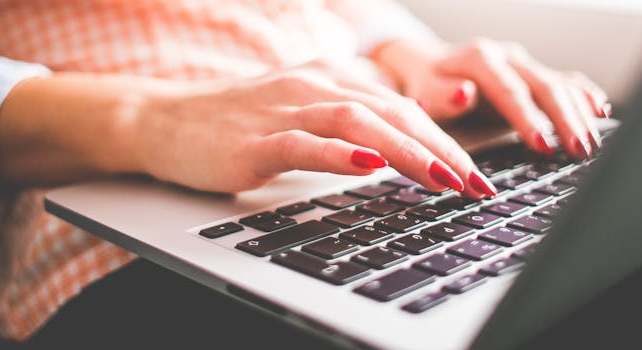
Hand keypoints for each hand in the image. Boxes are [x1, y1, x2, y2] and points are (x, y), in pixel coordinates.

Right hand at [119, 61, 496, 196]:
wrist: (165, 120)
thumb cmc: (236, 124)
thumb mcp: (301, 116)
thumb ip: (345, 126)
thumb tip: (396, 153)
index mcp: (330, 79)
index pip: (400, 108)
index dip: (444, 140)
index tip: (476, 174)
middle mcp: (313, 85)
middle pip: (391, 111)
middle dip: (441, 149)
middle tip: (476, 184)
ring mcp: (283, 110)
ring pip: (357, 121)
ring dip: (405, 151)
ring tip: (442, 178)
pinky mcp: (255, 139)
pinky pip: (303, 143)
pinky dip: (338, 152)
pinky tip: (367, 164)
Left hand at [372, 37, 609, 159]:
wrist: (428, 64)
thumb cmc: (425, 84)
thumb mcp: (423, 92)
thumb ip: (442, 96)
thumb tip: (464, 94)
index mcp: (480, 60)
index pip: (509, 91)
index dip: (527, 119)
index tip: (541, 145)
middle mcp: (507, 57)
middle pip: (544, 86)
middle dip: (564, 120)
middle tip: (578, 150)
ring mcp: (523, 64)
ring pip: (560, 85)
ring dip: (578, 114)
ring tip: (589, 145)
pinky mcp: (532, 73)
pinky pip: (565, 81)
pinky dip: (583, 96)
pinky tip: (599, 112)